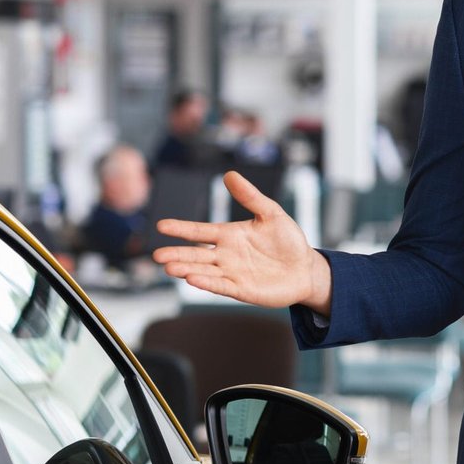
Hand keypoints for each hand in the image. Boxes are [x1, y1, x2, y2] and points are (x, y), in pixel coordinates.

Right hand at [151, 171, 332, 312]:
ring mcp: (232, 273)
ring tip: (170, 268)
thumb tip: (229, 174)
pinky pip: (221, 285)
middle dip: (177, 254)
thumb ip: (250, 196)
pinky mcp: (241, 289)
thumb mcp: (271, 213)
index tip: (161, 225)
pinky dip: (207, 282)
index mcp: (229, 235)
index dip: (181, 229)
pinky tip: (193, 279)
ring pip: (204, 270)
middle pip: (196, 254)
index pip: (200, 231)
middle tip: (157, 255)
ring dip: (187, 269)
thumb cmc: (287, 241)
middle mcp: (225, 254)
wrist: (305, 268)